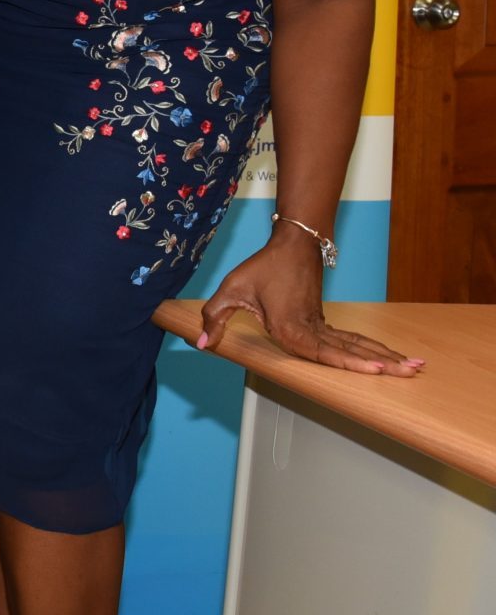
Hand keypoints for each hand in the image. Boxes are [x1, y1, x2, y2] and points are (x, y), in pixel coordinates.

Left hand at [199, 231, 422, 375]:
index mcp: (291, 326)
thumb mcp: (231, 290)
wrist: (292, 242)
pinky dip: (371, 349)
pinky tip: (390, 359)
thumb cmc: (262, 267)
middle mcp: (311, 328)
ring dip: (384, 356)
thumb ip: (215, 318)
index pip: (323, 351)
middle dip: (381, 363)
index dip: (349, 363)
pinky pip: (350, 339)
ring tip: (414, 367)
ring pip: (356, 344)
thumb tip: (201, 344)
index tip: (376, 370)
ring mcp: (321, 324)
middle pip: (349, 350)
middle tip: (412, 372)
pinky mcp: (323, 320)